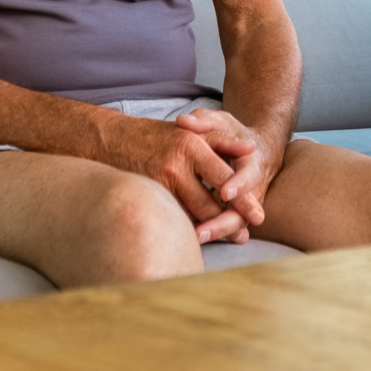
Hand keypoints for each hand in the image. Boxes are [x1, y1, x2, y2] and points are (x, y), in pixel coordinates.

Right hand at [96, 114, 262, 242]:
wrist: (112, 140)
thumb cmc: (160, 136)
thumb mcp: (192, 130)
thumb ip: (222, 141)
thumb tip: (250, 149)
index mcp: (191, 146)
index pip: (223, 178)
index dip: (241, 200)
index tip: (258, 216)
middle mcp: (174, 166)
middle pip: (208, 204)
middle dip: (228, 222)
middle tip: (243, 237)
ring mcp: (157, 184)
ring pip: (189, 216)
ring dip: (209, 231)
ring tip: (227, 240)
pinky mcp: (146, 198)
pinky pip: (171, 218)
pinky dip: (186, 227)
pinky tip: (198, 235)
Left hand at [177, 107, 282, 242]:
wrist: (257, 149)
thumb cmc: (233, 134)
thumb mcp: (221, 121)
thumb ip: (203, 121)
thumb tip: (183, 122)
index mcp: (252, 161)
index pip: (250, 175)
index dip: (239, 184)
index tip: (225, 192)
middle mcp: (254, 187)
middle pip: (244, 211)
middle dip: (223, 224)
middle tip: (200, 232)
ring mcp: (247, 204)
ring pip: (236, 225)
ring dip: (217, 234)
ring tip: (193, 240)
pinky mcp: (238, 214)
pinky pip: (227, 228)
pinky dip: (213, 234)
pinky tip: (192, 242)